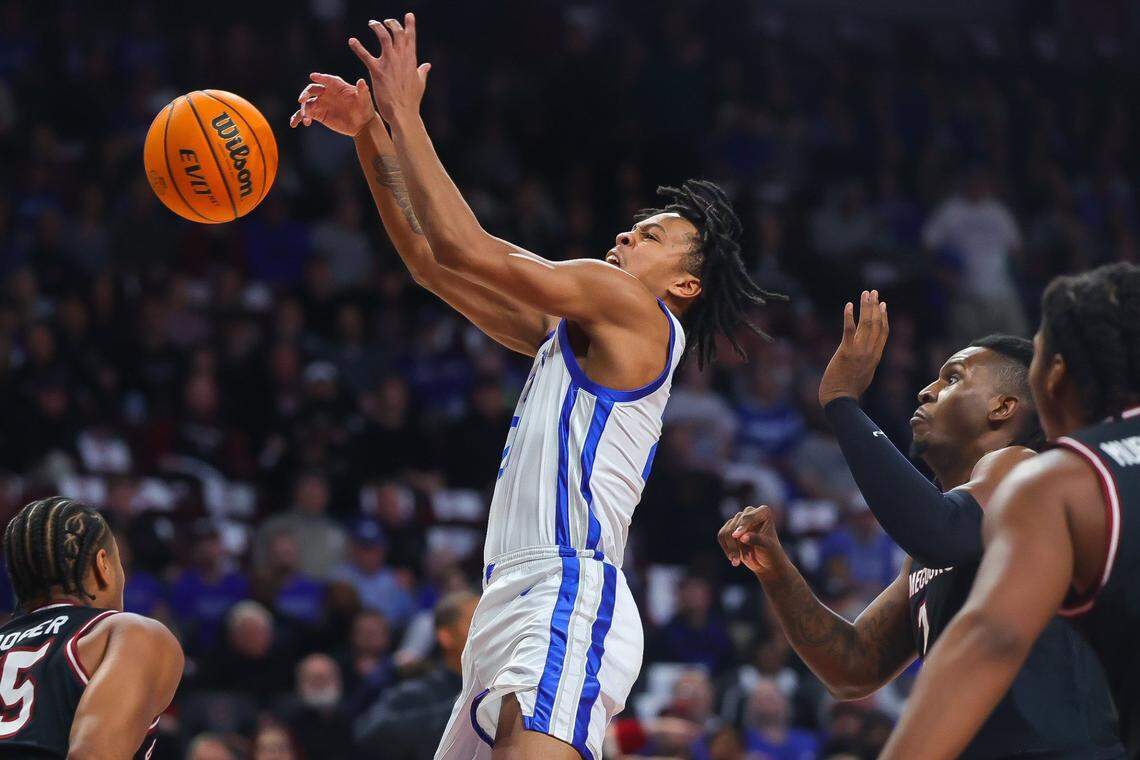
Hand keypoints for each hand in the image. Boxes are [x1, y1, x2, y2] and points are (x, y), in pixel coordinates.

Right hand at [289, 73, 375, 136]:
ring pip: (307, 104)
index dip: (320, 77)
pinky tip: (294, 124)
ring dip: (303, 110)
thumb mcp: (364, 99)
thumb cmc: (364, 108)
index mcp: (336, 85)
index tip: (313, 77)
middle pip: (311, 90)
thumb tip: (361, 82)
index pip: (326, 79)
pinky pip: (306, 114)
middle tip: (302, 101)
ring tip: (305, 119)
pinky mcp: (318, 114)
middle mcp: (326, 92)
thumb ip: (362, 90)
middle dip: (305, 94)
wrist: (362, 124)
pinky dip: (298, 118)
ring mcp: (321, 103)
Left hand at [349, 13, 430, 123]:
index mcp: (411, 61)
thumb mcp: (420, 83)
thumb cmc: (411, 101)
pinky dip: (357, 47)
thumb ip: (422, 71)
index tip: (408, 15)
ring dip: (377, 28)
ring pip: (383, 37)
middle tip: (386, 21)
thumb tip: (427, 65)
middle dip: (392, 24)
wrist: (404, 114)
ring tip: (372, 23)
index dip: (410, 25)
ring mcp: (389, 63)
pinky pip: (365, 55)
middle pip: (397, 33)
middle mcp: (401, 58)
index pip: (411, 38)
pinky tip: (351, 41)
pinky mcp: (377, 71)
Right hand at [717, 505, 786, 578]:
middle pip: (735, 526)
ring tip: (738, 562)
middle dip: (737, 544)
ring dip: (732, 549)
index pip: (748, 517)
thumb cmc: (771, 552)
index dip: (742, 526)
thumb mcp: (767, 547)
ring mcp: (739, 520)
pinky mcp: (730, 528)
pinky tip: (733, 558)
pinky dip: (726, 548)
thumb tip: (742, 537)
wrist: (766, 562)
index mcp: (763, 512)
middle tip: (745, 559)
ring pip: (727, 532)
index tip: (736, 536)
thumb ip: (756, 540)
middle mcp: (750, 513)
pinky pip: (721, 536)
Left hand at [818, 289, 888, 406]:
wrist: (840, 400)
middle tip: (873, 292)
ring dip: (866, 307)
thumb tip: (866, 354)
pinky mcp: (845, 352)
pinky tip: (848, 305)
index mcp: (876, 356)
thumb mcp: (864, 373)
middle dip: (875, 306)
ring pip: (866, 324)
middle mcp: (870, 352)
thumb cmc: (849, 390)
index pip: (884, 332)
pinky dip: (849, 317)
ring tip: (865, 293)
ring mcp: (859, 352)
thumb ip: (867, 361)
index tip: (883, 304)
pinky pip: (849, 331)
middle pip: (877, 324)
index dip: (884, 317)